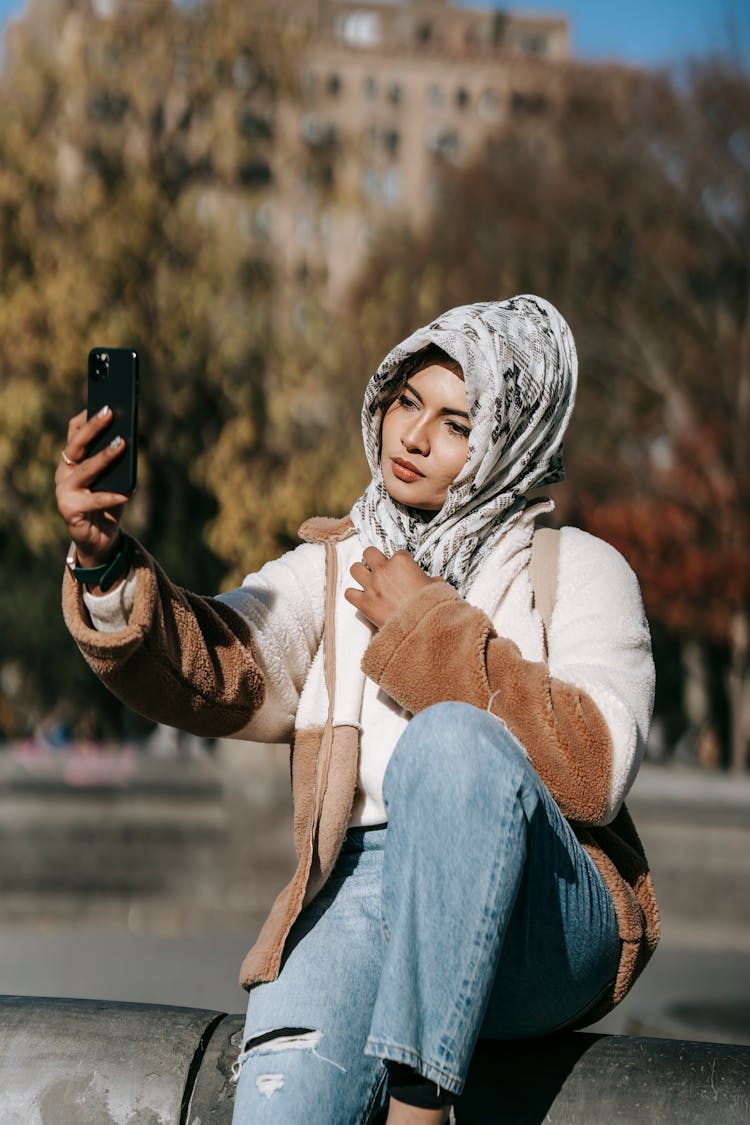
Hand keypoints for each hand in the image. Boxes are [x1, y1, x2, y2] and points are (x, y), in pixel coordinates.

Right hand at [55, 407, 129, 567]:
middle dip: (94, 427)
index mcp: (71, 460)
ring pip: (85, 469)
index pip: (73, 432)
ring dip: (104, 456)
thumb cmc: (107, 503)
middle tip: (110, 412)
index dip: (86, 416)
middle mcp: (64, 472)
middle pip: (76, 444)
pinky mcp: (70, 510)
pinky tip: (127, 493)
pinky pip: (93, 501)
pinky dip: (111, 496)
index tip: (102, 400)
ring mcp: (64, 491)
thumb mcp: (113, 478)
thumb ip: (116, 461)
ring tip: (122, 444)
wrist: (100, 538)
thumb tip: (128, 438)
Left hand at [345, 547, 435, 628]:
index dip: (400, 563)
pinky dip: (354, 595)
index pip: (397, 553)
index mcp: (401, 561)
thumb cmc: (431, 606)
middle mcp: (383, 570)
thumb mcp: (437, 586)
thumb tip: (432, 581)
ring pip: (355, 569)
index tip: (402, 571)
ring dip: (360, 573)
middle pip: (369, 553)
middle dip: (373, 559)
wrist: (422, 627)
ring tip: (367, 580)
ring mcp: (371, 586)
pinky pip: (349, 593)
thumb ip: (430, 579)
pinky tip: (361, 598)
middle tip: (378, 569)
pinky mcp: (364, 603)